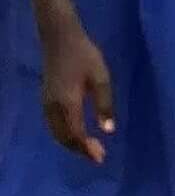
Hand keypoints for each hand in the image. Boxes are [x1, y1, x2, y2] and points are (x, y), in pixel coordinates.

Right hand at [40, 21, 112, 162]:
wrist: (59, 37)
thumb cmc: (84, 56)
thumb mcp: (101, 79)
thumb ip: (104, 105)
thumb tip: (108, 131)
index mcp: (67, 103)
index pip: (75, 134)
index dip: (86, 149)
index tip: (100, 158)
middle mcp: (53, 106)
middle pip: (63, 137)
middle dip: (79, 149)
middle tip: (98, 155)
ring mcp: (46, 102)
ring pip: (55, 132)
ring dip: (70, 143)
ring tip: (89, 148)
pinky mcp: (45, 98)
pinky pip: (51, 124)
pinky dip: (63, 134)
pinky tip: (76, 134)